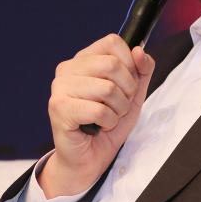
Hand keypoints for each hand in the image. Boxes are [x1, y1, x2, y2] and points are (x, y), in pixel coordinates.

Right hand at [43, 34, 154, 195]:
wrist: (88, 159)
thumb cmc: (108, 124)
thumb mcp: (133, 94)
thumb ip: (141, 70)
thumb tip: (140, 50)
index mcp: (83, 59)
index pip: (113, 42)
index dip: (130, 64)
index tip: (128, 84)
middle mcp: (67, 69)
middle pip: (112, 64)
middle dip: (127, 90)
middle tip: (119, 105)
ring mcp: (60, 88)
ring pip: (107, 88)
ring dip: (118, 109)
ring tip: (108, 118)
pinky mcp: (59, 108)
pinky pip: (99, 110)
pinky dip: (108, 122)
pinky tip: (99, 127)